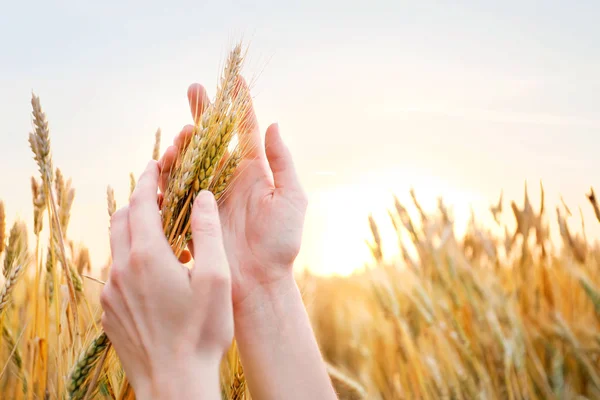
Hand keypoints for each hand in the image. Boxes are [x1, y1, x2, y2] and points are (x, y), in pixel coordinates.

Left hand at [101, 161, 232, 398]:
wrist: (175, 383)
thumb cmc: (202, 332)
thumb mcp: (216, 278)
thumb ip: (208, 232)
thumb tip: (201, 197)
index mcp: (147, 256)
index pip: (141, 203)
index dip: (148, 180)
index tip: (155, 164)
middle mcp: (121, 270)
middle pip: (121, 219)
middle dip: (137, 201)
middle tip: (157, 194)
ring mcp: (111, 293)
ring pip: (116, 247)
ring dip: (133, 230)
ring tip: (158, 232)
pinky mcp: (110, 312)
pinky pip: (115, 274)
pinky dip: (130, 259)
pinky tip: (153, 273)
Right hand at [159, 81, 307, 307]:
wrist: (258, 283)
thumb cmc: (281, 244)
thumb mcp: (292, 199)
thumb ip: (283, 163)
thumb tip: (273, 125)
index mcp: (254, 172)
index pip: (245, 129)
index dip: (239, 103)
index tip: (233, 79)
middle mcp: (228, 177)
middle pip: (211, 137)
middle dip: (201, 111)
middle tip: (193, 90)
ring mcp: (207, 193)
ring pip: (188, 157)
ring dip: (183, 141)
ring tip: (182, 135)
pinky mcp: (189, 212)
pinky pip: (172, 187)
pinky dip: (166, 173)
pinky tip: (164, 163)